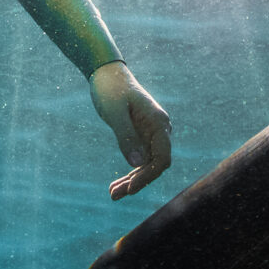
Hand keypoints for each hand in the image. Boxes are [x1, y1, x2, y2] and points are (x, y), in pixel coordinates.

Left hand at [89, 60, 173, 198]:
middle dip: (136, 182)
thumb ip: (125, 135)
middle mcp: (159, 129)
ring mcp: (150, 133)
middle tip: (114, 195)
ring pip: (146, 165)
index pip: (162, 157)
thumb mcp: (114, 112)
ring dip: (131, 181)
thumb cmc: (111, 88)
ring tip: (112, 194)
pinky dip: (128, 172)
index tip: (130, 188)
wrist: (106, 73)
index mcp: (158, 122)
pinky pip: (138, 159)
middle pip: (154, 164)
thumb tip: (136, 163)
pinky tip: (115, 186)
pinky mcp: (140, 136)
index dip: (148, 176)